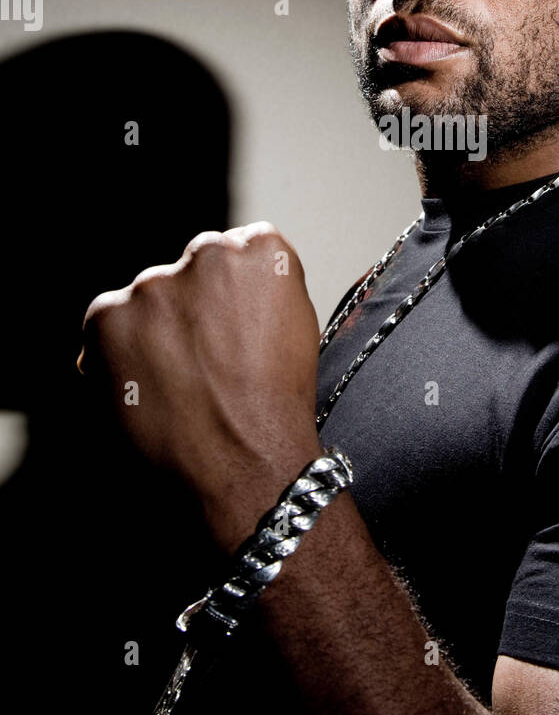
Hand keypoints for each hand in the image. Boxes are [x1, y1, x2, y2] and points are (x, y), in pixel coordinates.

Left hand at [79, 222, 322, 514]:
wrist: (244, 466)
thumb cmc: (277, 406)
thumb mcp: (296, 326)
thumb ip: (262, 289)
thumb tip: (228, 289)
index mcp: (261, 248)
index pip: (236, 250)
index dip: (234, 297)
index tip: (235, 330)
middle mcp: (207, 254)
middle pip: (189, 273)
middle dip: (191, 309)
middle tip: (205, 362)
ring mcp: (153, 284)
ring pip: (147, 300)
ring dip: (154, 330)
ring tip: (178, 384)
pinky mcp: (108, 316)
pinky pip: (107, 324)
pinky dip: (115, 353)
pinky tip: (147, 387)